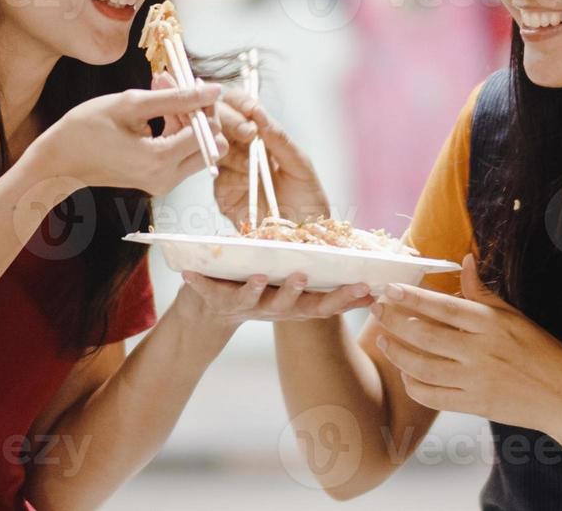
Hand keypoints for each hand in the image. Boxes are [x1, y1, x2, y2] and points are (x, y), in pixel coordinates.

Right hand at [24, 82, 227, 197]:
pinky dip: (175, 128)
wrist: (58, 162)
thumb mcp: (131, 104)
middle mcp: (167, 178)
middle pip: (210, 142)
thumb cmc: (85, 130)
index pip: (208, 130)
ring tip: (159, 87)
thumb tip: (213, 90)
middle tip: (173, 85)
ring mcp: (163, 182)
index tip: (188, 80)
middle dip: (197, 111)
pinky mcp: (158, 179)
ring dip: (185, 116)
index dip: (203, 103)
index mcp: (160, 160)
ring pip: (197, 146)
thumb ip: (177, 97)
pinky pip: (181, 152)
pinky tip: (156, 107)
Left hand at [176, 269, 374, 331]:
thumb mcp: (286, 279)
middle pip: (298, 307)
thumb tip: (345, 246)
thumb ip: (310, 265)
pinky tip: (190, 273)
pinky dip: (201, 283)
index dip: (347, 299)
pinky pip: (210, 293)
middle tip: (320, 278)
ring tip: (264, 276)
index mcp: (294, 303)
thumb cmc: (255, 285)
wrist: (207, 313)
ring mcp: (246, 307)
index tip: (370, 290)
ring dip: (262, 290)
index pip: (325, 304)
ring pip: (258, 302)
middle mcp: (274, 309)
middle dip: (311, 294)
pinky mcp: (215, 301)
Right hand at [205, 89, 331, 226]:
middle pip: (220, 122)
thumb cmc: (307, 199)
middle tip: (248, 132)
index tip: (251, 109)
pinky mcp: (223, 194)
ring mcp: (230, 171)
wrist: (305, 236)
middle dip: (231, 121)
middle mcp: (241, 150)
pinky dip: (230, 173)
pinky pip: (218, 176)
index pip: (240, 108)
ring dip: (232, 148)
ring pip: (215, 146)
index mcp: (261, 137)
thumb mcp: (300, 164)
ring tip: (251, 161)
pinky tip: (246, 178)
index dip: (240, 103)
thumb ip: (279, 139)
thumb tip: (258, 111)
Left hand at [370, 255, 561, 438]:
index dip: (412, 297)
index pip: (442, 306)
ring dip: (397, 353)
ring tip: (384, 341)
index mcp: (490, 324)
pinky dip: (414, 384)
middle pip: (424, 335)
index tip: (389, 288)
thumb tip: (465, 260)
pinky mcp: (474, 406)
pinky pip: (432, 396)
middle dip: (394, 321)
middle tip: (376, 310)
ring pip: (422, 367)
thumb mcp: (515, 316)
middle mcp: (480, 351)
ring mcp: (475, 381)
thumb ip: (483, 292)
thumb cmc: (542, 352)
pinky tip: (406, 373)